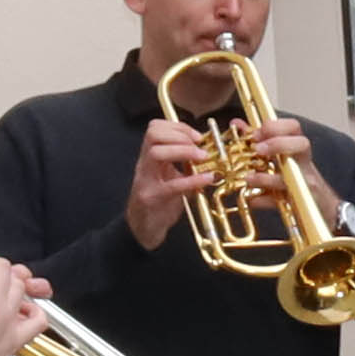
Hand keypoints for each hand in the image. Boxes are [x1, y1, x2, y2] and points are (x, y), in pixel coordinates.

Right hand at [123, 120, 208, 250]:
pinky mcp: (152, 198)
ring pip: (156, 153)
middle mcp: (145, 164)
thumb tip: (210, 152)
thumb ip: (186, 164)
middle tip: (200, 146)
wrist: (144, 228)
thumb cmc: (161, 201)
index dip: (178, 126)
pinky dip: (193, 180)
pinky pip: (172, 185)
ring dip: (183, 151)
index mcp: (149, 157)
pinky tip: (207, 179)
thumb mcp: (173, 177)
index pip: (155, 128)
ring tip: (202, 158)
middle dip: (180, 136)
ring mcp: (146, 180)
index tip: (198, 136)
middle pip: (153, 135)